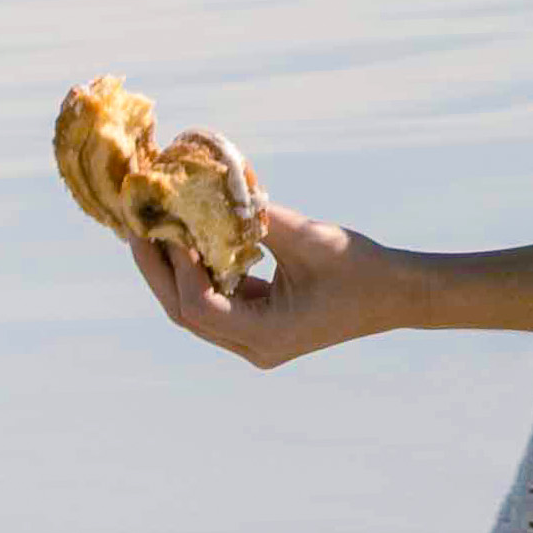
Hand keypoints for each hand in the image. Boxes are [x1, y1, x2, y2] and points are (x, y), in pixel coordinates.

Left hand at [124, 198, 411, 371]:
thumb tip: (214, 185)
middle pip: (185, 312)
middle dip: (157, 268)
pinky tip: (187, 236)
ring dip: (173, 269)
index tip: (168, 225)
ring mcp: (255, 339)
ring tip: (152, 227)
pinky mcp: (259, 324)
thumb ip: (260, 218)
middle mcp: (254, 347)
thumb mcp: (310, 238)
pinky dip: (198, 269)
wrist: (398, 293)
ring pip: (194, 308)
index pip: (199, 307)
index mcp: (266, 337)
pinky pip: (215, 299)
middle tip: (135, 225)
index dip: (177, 267)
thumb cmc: (361, 268)